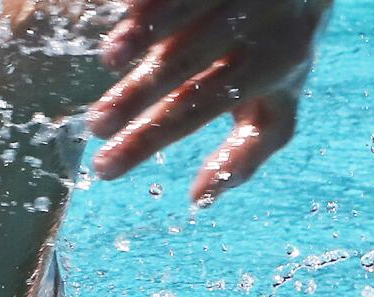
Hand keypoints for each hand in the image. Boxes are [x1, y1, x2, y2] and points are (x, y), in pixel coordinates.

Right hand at [88, 0, 331, 202]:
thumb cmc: (277, 51)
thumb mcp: (277, 104)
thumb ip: (246, 152)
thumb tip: (201, 199)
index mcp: (277, 68)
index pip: (211, 108)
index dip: (169, 137)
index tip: (143, 178)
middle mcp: (267, 26)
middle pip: (191, 68)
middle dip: (141, 101)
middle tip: (96, 129)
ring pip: (189, 18)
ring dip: (146, 37)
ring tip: (109, 61)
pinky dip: (151, 4)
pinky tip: (124, 12)